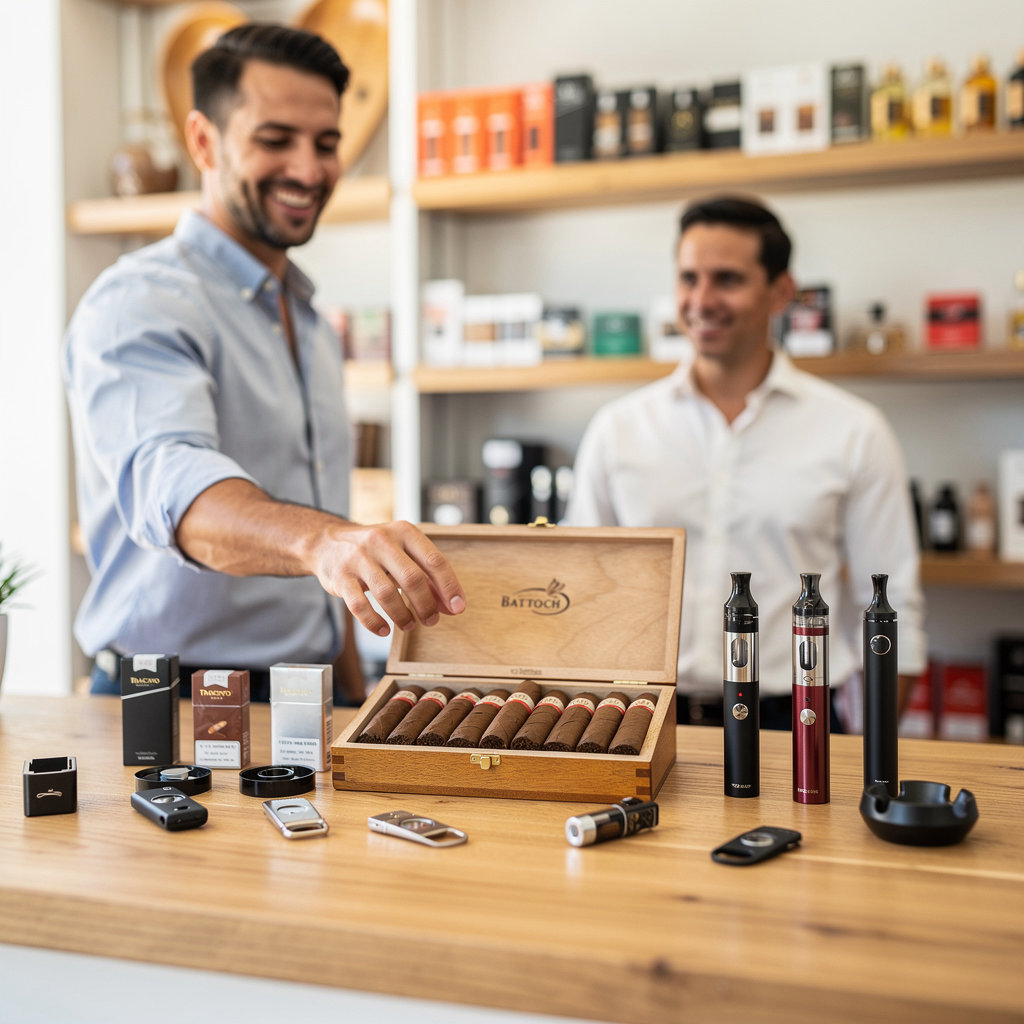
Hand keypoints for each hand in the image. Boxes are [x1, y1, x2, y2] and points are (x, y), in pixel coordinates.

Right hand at [312, 519, 466, 636]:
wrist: (328, 543)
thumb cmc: (376, 552)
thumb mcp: (403, 554)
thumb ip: (428, 577)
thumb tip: (453, 605)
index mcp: (404, 532)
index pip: (434, 560)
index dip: (450, 587)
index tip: (458, 608)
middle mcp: (381, 541)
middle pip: (413, 578)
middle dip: (426, 605)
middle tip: (432, 620)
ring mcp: (358, 558)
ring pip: (386, 594)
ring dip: (402, 616)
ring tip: (409, 624)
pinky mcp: (341, 577)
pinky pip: (359, 606)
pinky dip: (374, 622)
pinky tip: (384, 630)